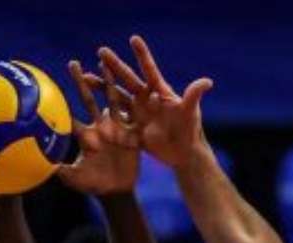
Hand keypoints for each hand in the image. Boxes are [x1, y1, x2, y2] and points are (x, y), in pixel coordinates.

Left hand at [57, 59, 141, 194]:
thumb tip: (44, 166)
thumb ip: (63, 172)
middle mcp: (98, 127)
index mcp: (85, 136)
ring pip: (111, 99)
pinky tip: (134, 83)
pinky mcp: (130, 132)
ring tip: (105, 63)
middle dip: (81, 82)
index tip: (51, 88)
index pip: (71, 116)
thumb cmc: (94, 184)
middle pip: (88, 100)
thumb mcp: (76, 179)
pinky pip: (132, 114)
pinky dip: (134, 100)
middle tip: (72, 63)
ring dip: (108, 82)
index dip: (62, 104)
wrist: (117, 190)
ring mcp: (115, 127)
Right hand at [95, 35, 212, 169]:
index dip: (142, 55)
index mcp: (159, 92)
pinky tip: (90, 113)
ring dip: (102, 88)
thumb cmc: (190, 130)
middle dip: (114, 66)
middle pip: (127, 80)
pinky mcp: (132, 130)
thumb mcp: (189, 112)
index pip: (148, 70)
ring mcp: (137, 114)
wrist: (184, 153)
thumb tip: (207, 82)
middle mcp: (145, 100)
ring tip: (85, 78)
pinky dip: (104, 120)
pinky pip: (116, 124)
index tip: (133, 39)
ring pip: (116, 98)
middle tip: (101, 51)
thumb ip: (193, 95)